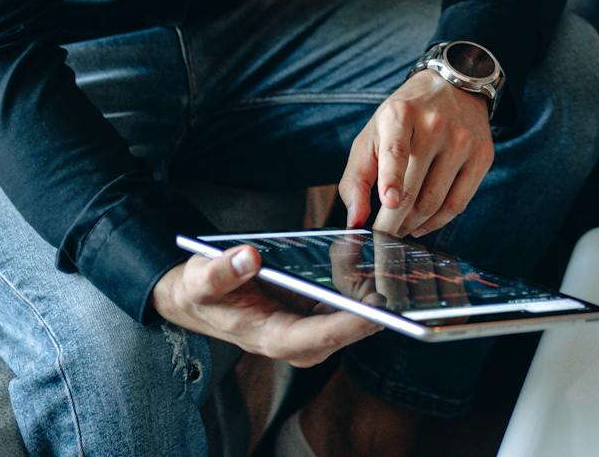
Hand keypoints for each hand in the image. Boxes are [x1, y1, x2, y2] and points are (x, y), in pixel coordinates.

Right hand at [149, 244, 379, 367]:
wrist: (202, 298)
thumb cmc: (202, 291)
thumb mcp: (200, 279)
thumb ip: (221, 271)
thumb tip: (248, 257)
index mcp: (273, 339)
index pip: (320, 338)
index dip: (351, 324)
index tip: (378, 308)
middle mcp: (298, 342)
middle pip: (347, 330)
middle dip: (375, 306)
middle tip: (398, 274)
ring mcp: (311, 330)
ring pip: (354, 315)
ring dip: (373, 291)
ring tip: (384, 258)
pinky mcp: (317, 315)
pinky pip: (349, 302)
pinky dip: (361, 283)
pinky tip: (367, 256)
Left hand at [337, 69, 493, 237]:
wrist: (453, 86)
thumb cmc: (404, 118)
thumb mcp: (372, 135)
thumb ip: (357, 178)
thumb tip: (354, 220)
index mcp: (401, 114)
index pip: (397, 150)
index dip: (392, 178)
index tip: (389, 202)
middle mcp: (435, 125)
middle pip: (414, 187)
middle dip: (392, 223)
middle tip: (379, 239)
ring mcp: (462, 141)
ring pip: (435, 201)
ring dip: (412, 225)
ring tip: (398, 229)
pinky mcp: (482, 156)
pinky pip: (458, 204)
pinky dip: (436, 222)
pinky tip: (421, 225)